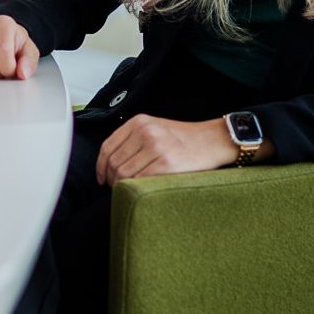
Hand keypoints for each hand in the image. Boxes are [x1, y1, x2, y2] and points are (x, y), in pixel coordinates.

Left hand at [95, 115, 235, 184]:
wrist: (213, 141)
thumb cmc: (185, 139)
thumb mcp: (156, 128)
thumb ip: (133, 139)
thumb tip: (109, 164)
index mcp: (140, 122)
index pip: (107, 147)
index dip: (100, 167)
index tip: (102, 178)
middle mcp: (146, 132)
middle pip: (113, 163)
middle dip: (111, 180)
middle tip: (117, 188)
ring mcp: (156, 147)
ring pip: (123, 175)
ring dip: (122, 187)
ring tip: (130, 190)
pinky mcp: (167, 164)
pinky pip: (139, 182)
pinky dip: (135, 190)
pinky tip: (141, 191)